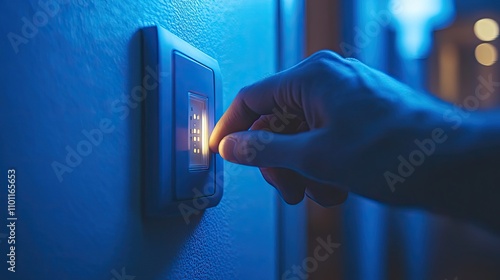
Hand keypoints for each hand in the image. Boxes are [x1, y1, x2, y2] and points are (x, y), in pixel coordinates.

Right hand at [209, 50, 434, 205]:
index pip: (252, 99)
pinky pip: (323, 138)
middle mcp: (327, 80)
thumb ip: (266, 150)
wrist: (456, 163)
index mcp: (312, 77)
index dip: (231, 128)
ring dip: (304, 169)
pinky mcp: (358, 114)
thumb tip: (232, 145)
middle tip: (288, 189)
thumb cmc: (397, 151)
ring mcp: (345, 96)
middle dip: (278, 161)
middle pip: (277, 122)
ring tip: (323, 192)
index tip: (221, 151)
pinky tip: (338, 186)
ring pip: (300, 135)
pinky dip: (323, 165)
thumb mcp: (317, 157)